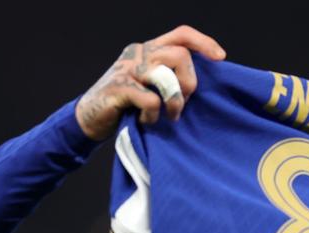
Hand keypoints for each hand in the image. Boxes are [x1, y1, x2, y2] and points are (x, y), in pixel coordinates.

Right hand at [75, 25, 225, 140]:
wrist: (87, 120)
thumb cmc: (124, 105)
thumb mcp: (148, 84)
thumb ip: (168, 76)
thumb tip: (199, 81)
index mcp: (147, 49)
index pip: (181, 34)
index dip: (203, 42)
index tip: (220, 57)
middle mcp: (138, 53)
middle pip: (179, 55)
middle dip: (189, 83)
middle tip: (182, 106)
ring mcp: (127, 69)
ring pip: (166, 76)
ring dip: (174, 102)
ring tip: (169, 117)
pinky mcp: (119, 88)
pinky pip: (151, 100)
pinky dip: (153, 116)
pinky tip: (145, 122)